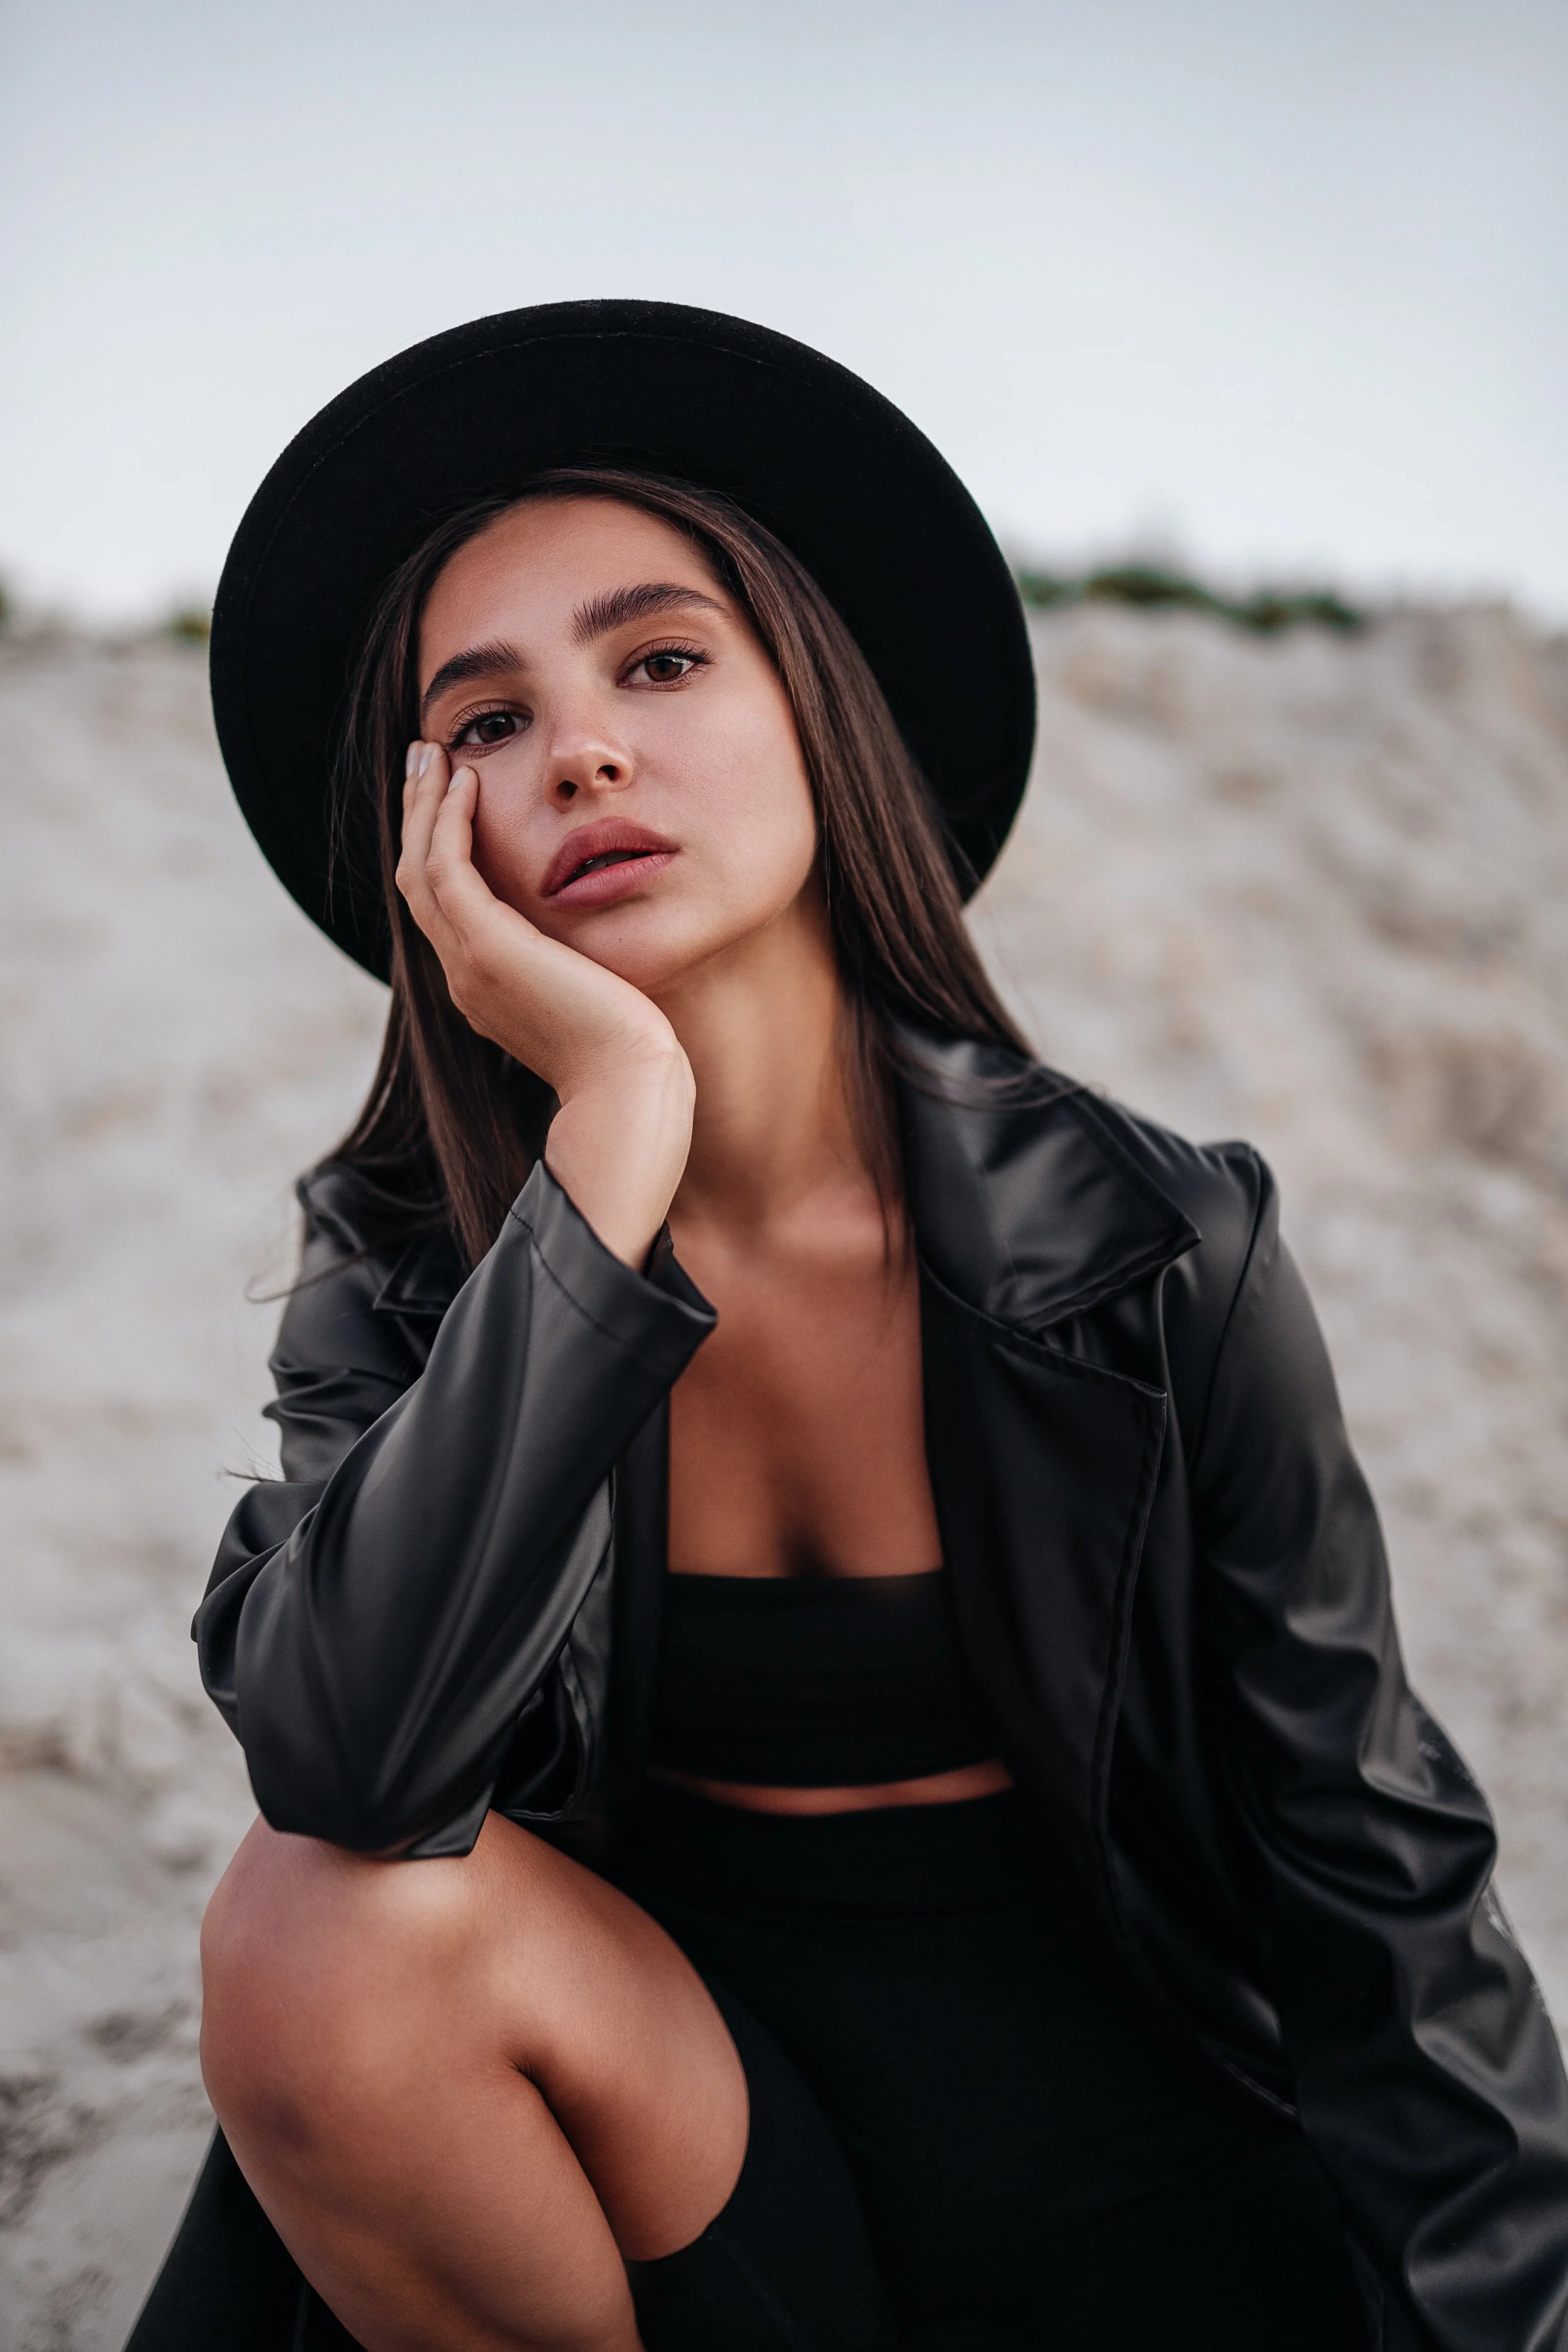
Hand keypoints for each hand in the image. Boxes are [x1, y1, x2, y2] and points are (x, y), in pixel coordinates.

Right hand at [397, 744, 693, 1265]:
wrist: (627, 1089)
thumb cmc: (630, 1054)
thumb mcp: (596, 996)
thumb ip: (578, 965)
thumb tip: (597, 942)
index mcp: (485, 987)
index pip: (446, 905)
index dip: (440, 847)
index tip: (452, 796)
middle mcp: (464, 974)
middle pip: (418, 880)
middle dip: (419, 816)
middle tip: (426, 759)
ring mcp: (468, 964)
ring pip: (420, 868)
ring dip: (425, 807)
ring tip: (435, 755)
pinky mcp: (487, 950)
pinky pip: (447, 870)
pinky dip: (448, 823)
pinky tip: (465, 784)